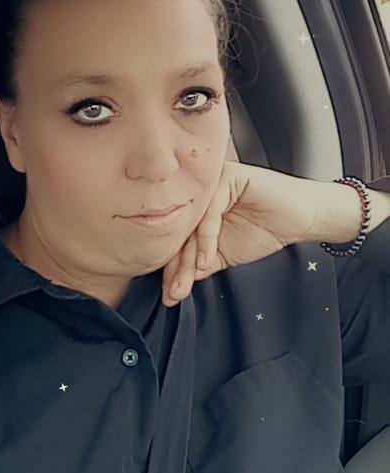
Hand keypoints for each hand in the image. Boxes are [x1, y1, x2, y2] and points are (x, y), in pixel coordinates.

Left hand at [161, 160, 322, 305]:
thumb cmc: (267, 230)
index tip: (169, 295)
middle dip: (177, 267)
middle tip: (175, 293)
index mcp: (196, 207)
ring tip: (187, 282)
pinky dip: (206, 238)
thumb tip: (173, 286)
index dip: (172, 269)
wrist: (303, 218)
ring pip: (191, 223)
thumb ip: (200, 264)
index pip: (177, 238)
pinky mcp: (227, 177)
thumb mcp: (225, 254)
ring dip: (187, 257)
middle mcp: (200, 193)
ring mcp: (212, 182)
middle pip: (180, 231)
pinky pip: (209, 212)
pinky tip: (207, 260)